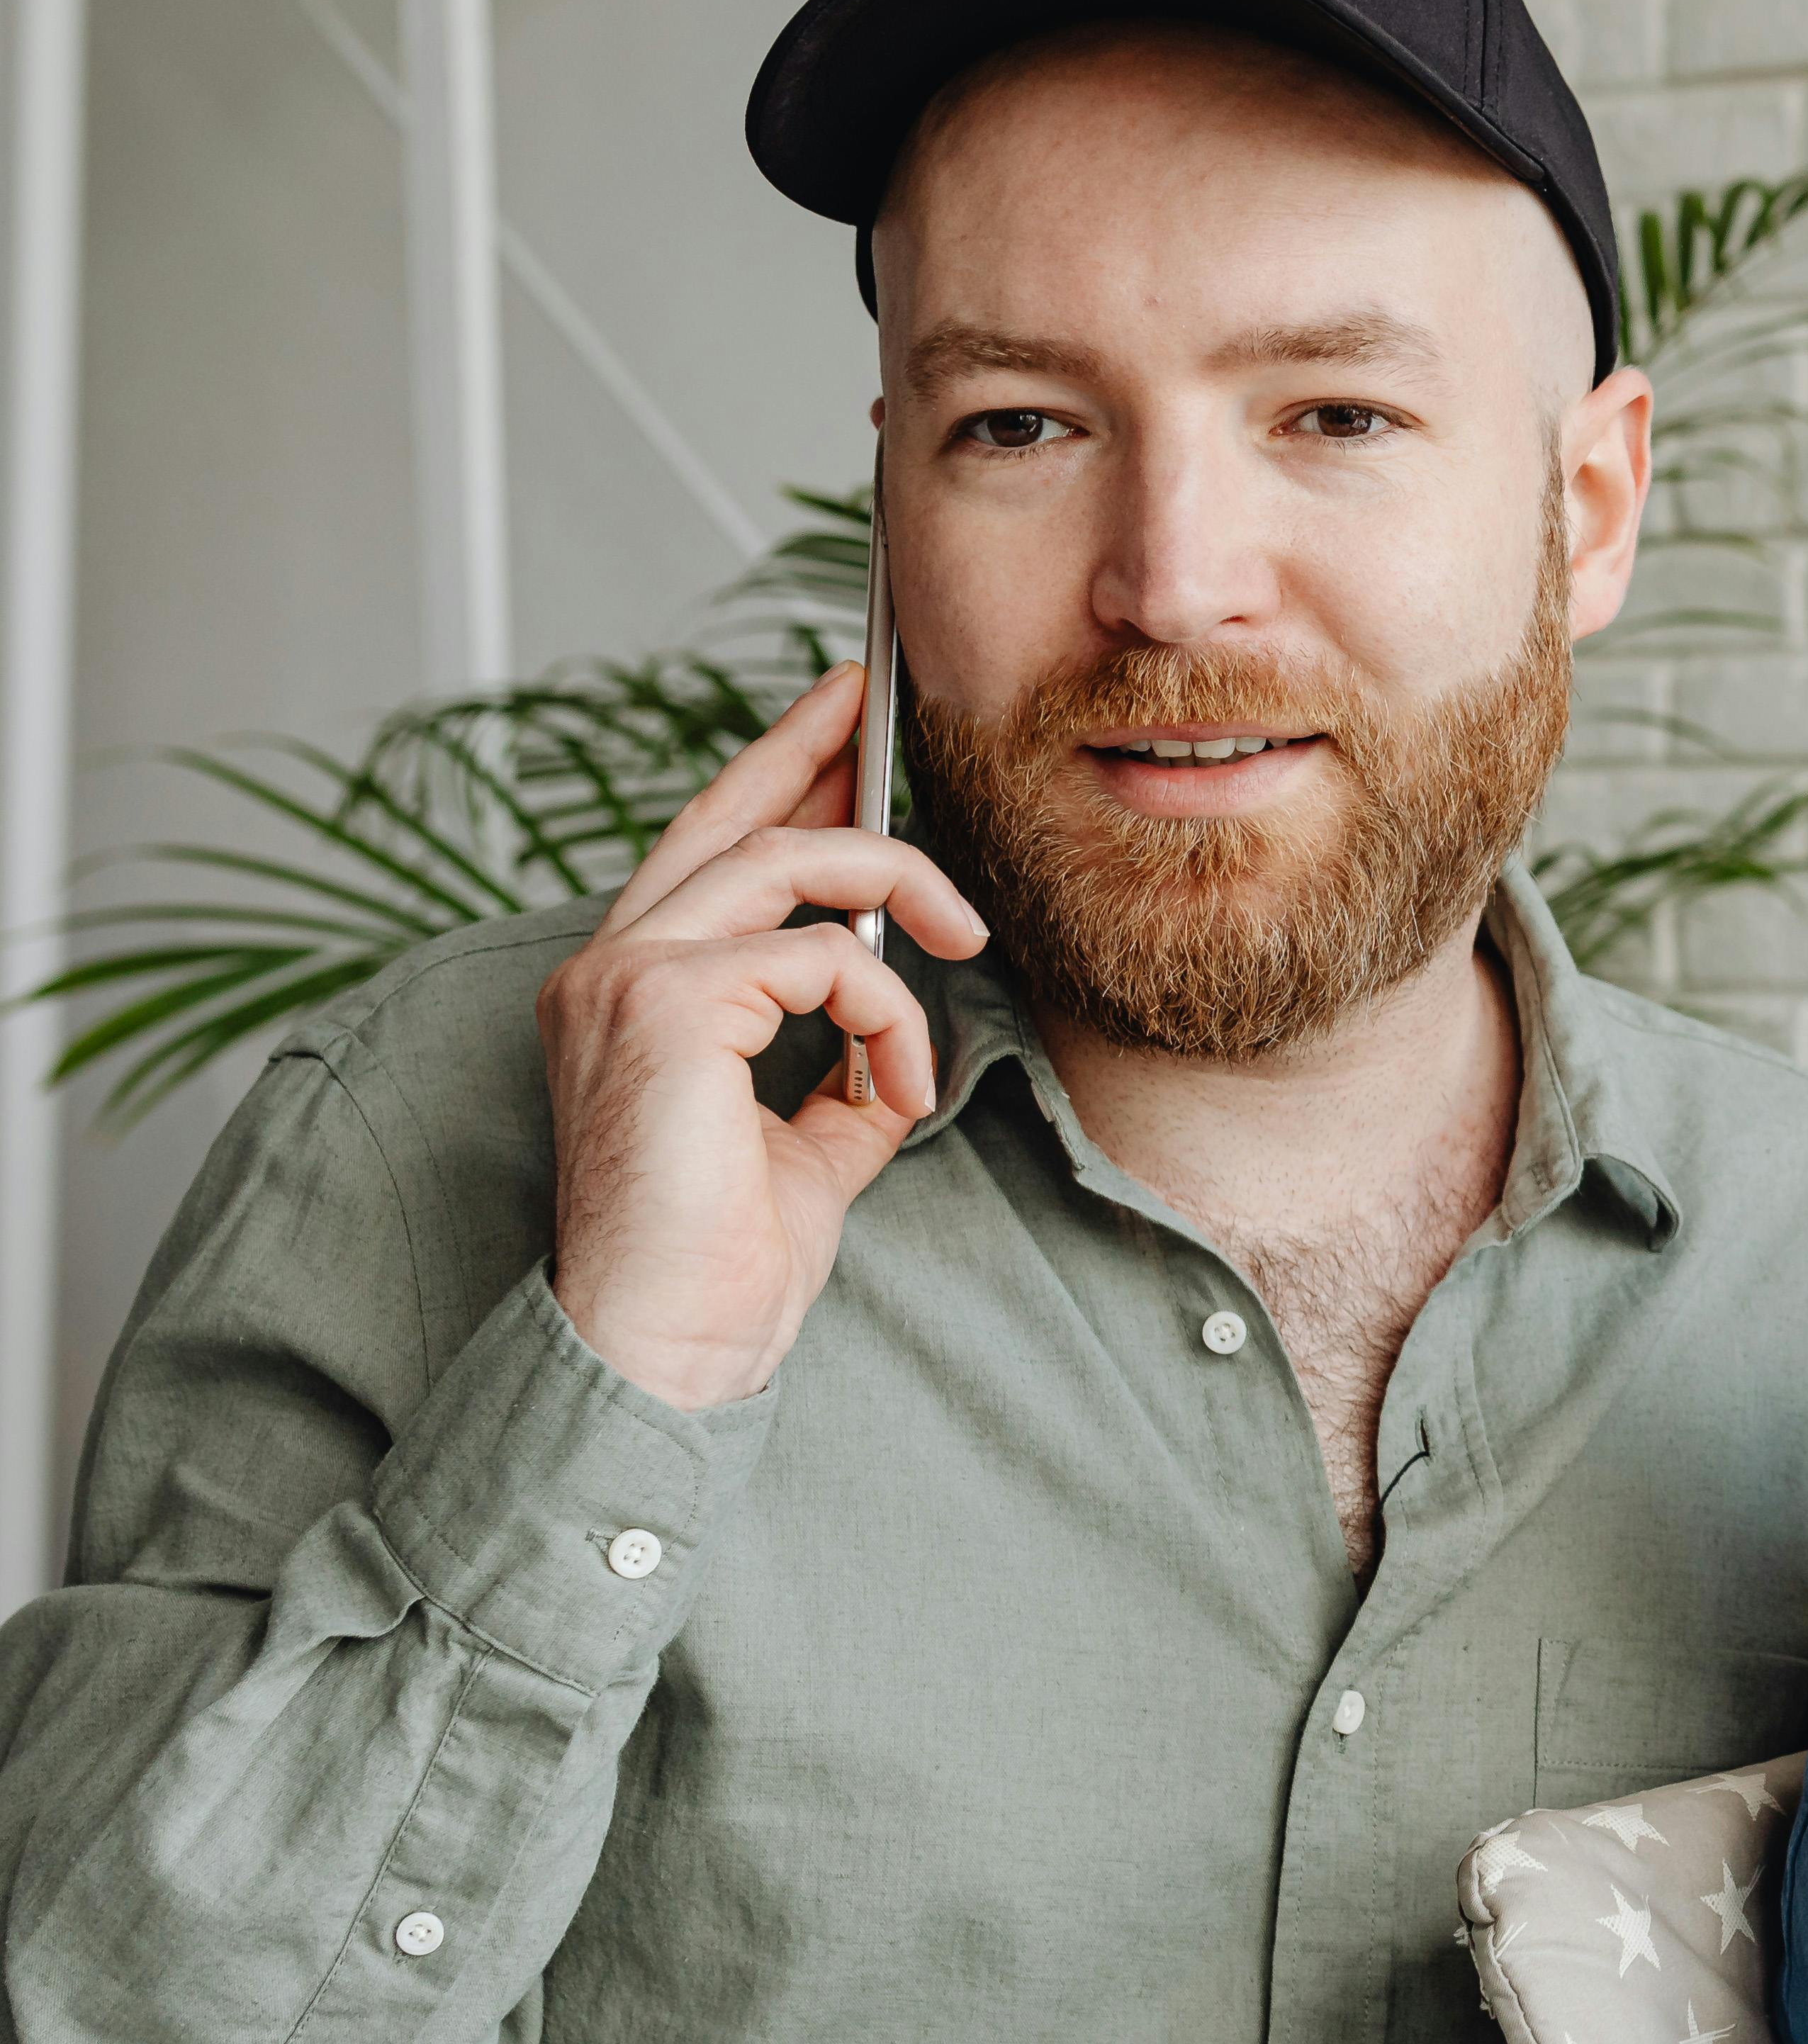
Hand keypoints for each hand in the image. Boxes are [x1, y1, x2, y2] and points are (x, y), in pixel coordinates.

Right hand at [539, 665, 989, 1411]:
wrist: (672, 1347)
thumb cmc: (723, 1264)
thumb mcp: (806, 1143)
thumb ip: (841, 1073)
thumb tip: (897, 1037)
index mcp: (631, 992)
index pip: (706, 853)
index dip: (775, 776)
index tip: (842, 721)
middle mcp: (608, 968)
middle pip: (729, 820)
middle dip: (815, 749)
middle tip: (881, 696)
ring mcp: (625, 978)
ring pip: (785, 862)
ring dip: (896, 887)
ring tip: (963, 939)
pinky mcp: (664, 1005)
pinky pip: (823, 955)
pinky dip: (888, 1011)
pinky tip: (902, 1083)